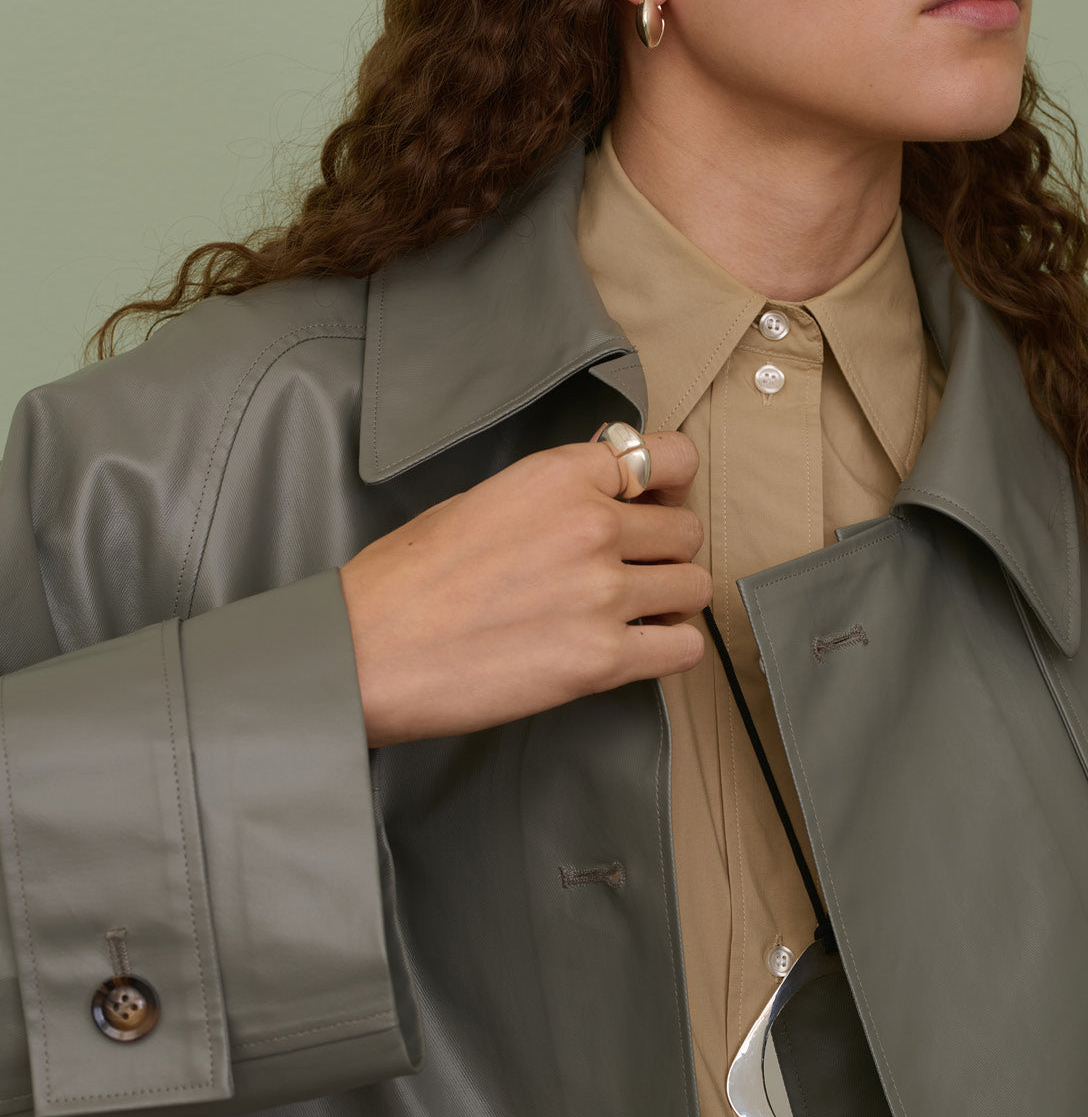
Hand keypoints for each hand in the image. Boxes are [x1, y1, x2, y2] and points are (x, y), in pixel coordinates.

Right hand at [337, 430, 709, 745]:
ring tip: (631, 614)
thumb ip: (555, 495)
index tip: (658, 504)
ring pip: (692, 587)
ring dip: (669, 602)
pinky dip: (669, 649)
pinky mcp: (603, 659)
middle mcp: (592, 525)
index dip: (672, 484)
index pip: (671, 457)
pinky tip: (637, 650)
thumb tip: (606, 498)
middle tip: (633, 571)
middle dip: (664, 553)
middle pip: (685, 530)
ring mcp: (602, 593)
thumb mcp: (484, 500)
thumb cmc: (406, 580)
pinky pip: (684, 648)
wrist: (366, 650)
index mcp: (561, 475)